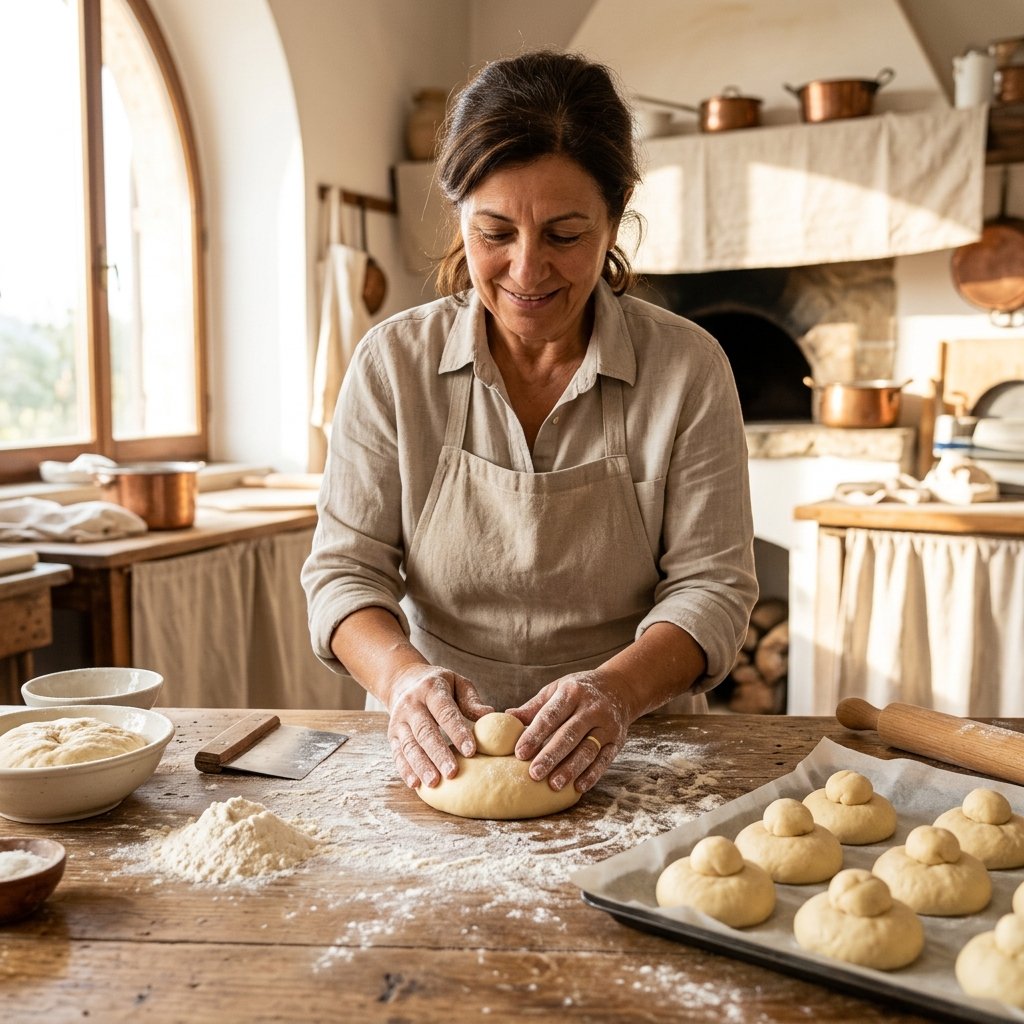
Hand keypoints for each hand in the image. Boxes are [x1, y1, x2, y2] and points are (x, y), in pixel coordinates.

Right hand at [385, 664, 493, 788]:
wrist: (405, 681)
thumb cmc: (440, 686)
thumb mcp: (457, 684)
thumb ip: (471, 700)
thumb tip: (490, 714)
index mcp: (431, 689)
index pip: (445, 712)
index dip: (457, 732)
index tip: (471, 751)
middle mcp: (412, 704)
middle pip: (425, 731)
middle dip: (439, 753)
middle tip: (453, 773)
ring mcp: (399, 721)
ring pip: (410, 745)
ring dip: (421, 765)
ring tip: (434, 782)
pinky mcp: (392, 735)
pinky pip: (398, 754)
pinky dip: (405, 770)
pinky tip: (415, 784)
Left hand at [507, 669, 632, 794]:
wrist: (619, 687)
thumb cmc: (578, 691)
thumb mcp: (556, 689)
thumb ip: (534, 707)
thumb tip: (506, 718)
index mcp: (572, 692)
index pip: (551, 715)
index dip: (535, 734)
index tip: (519, 753)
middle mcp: (592, 708)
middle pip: (570, 734)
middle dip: (551, 755)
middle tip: (533, 774)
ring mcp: (607, 725)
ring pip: (588, 750)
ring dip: (571, 769)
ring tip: (553, 785)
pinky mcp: (617, 741)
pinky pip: (604, 760)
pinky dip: (592, 775)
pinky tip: (578, 787)